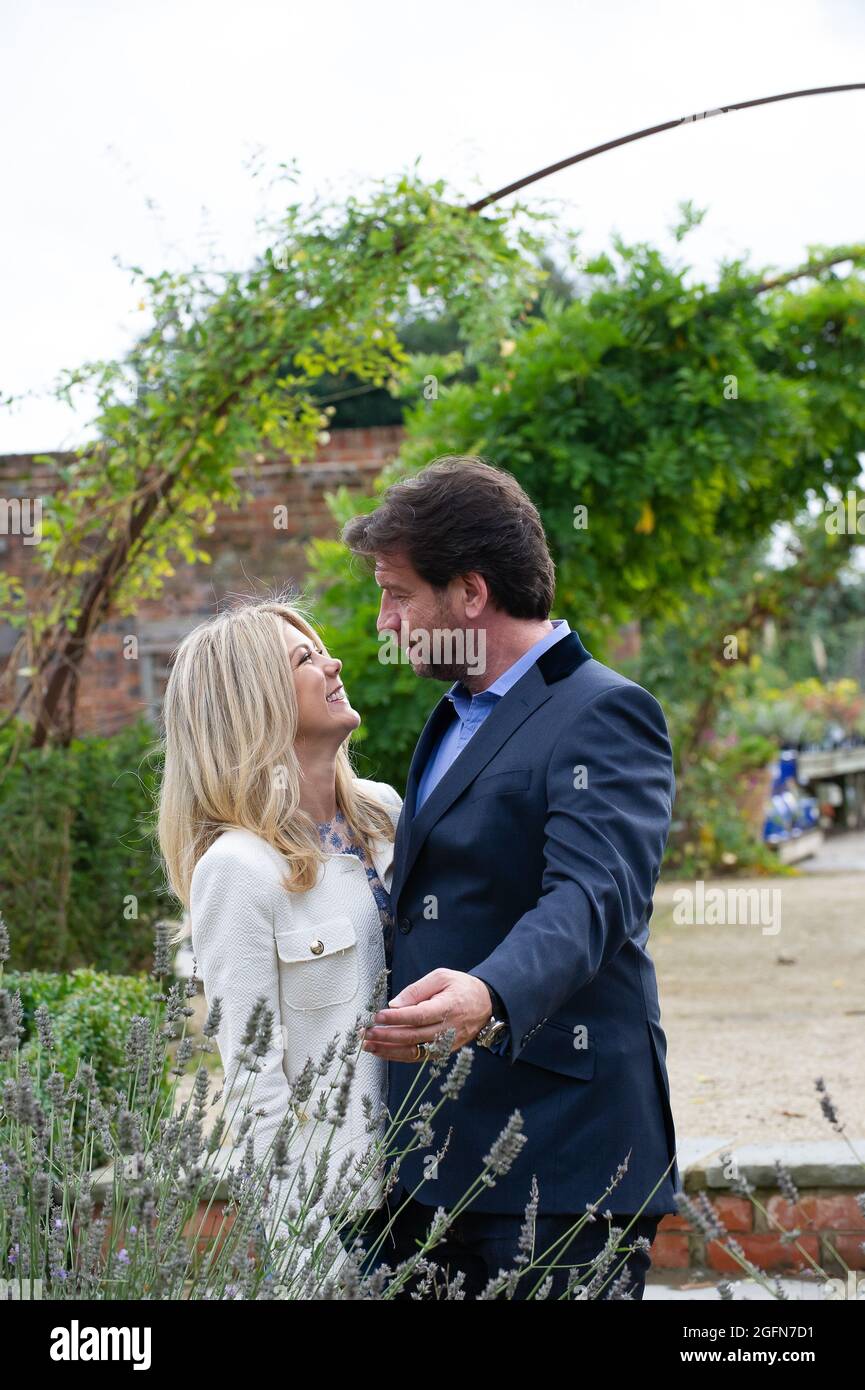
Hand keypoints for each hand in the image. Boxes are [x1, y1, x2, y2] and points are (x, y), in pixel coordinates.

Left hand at [362, 969, 492, 1062]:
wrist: (485, 1004)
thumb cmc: (461, 987)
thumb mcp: (441, 977)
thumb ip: (417, 990)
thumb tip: (394, 1005)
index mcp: (448, 1007)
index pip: (418, 1016)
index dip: (397, 1018)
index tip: (378, 1016)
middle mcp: (447, 1029)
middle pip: (412, 1036)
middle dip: (386, 1035)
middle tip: (366, 1032)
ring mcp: (445, 1044)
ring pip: (413, 1051)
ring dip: (388, 1050)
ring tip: (368, 1045)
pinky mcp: (442, 1052)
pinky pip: (417, 1057)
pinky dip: (398, 1055)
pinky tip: (383, 1051)